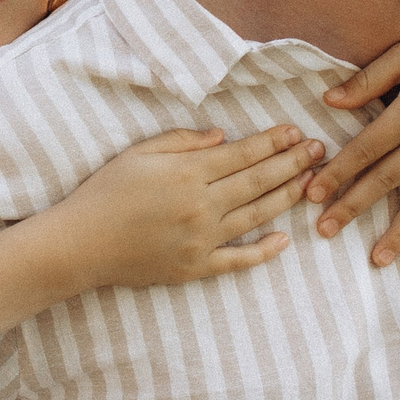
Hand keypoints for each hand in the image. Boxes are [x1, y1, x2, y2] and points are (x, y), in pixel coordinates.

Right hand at [52, 124, 325, 291]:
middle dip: (293, 163)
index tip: (297, 133)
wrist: (81, 244)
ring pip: (257, 215)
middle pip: (259, 181)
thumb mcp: (139, 153)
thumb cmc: (105, 193)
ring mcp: (202, 239)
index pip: (243, 153)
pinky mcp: (196, 267)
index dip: (274, 142)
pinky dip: (264, 251)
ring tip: (311, 183)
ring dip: (287, 197)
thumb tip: (223, 136)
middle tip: (319, 151)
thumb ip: (182, 141)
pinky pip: (239, 260)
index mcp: (187, 172)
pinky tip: (284, 239)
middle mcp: (201, 205)